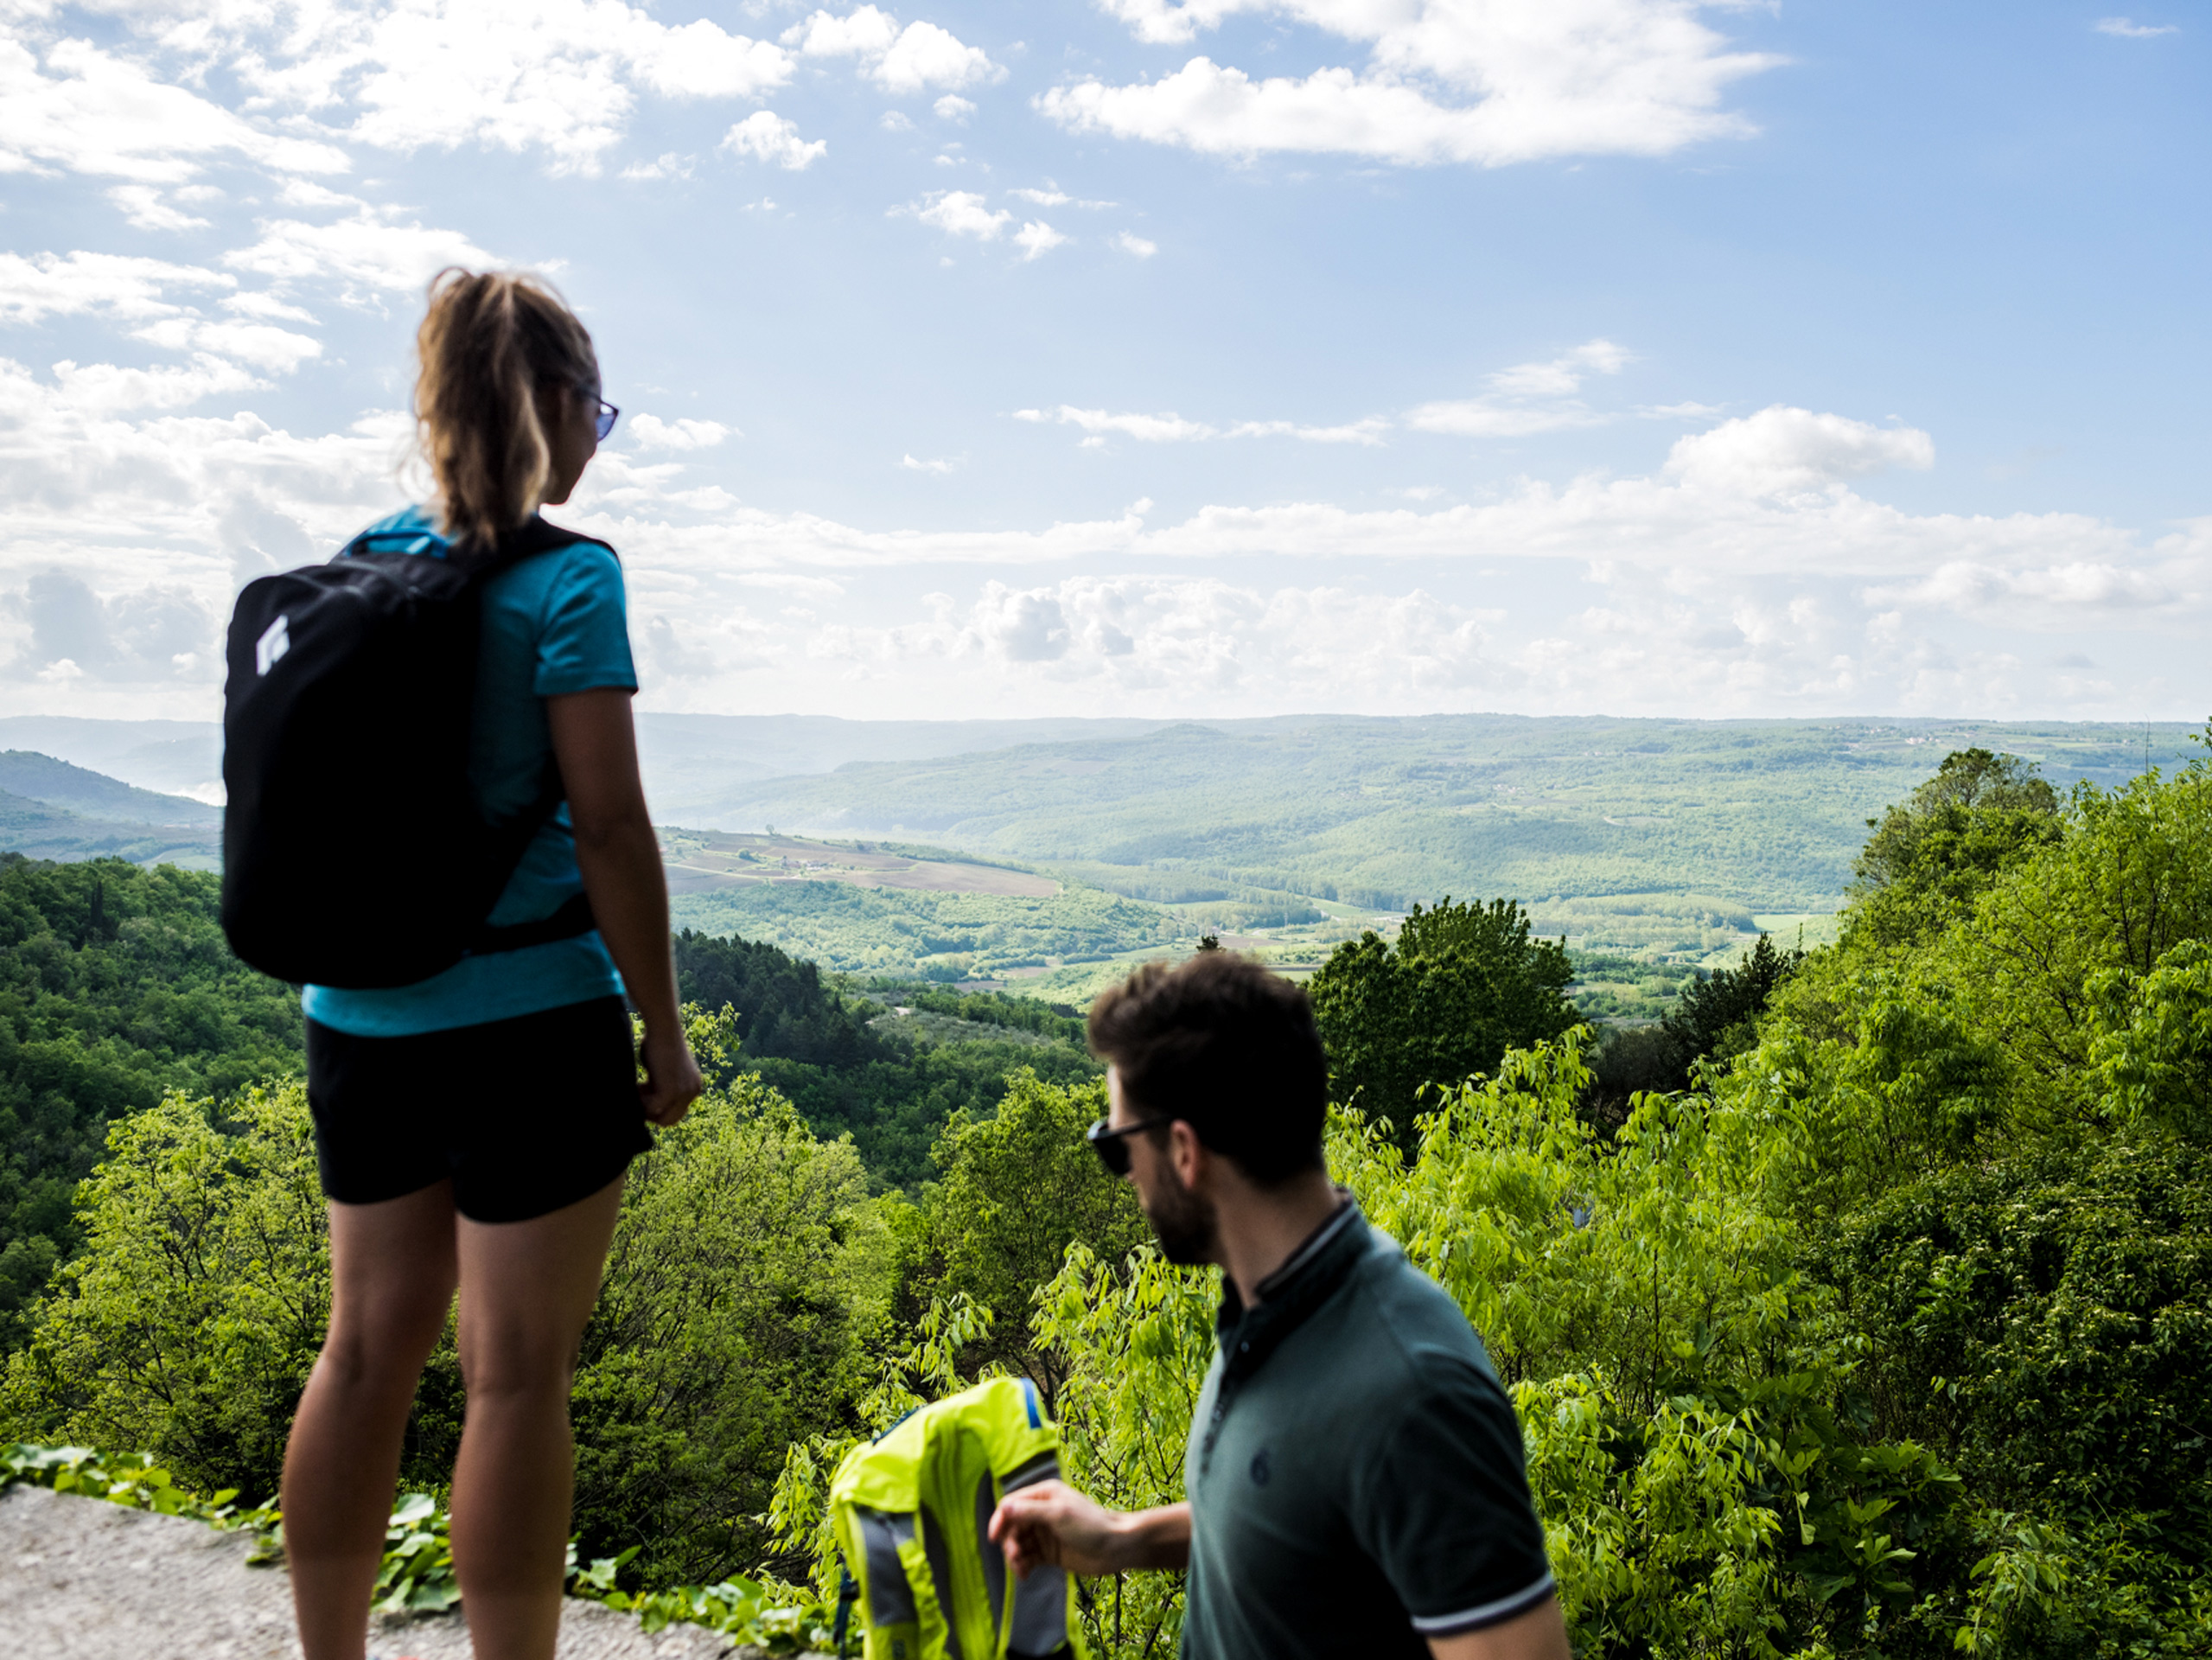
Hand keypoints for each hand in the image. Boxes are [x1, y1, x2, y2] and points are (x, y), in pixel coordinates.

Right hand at [638, 1024, 700, 1125]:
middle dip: (651, 1113)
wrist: (663, 1027)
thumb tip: (646, 1105)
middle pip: (670, 1120)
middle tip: (640, 1093)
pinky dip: (641, 1101)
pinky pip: (652, 1109)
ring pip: (661, 1118)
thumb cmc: (657, 1041)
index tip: (644, 1092)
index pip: (675, 1113)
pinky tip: (637, 1086)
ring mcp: (685, 1092)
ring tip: (638, 1087)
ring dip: (645, 1107)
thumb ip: (661, 1085)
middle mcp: (694, 1091)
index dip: (657, 1109)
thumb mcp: (664, 1069)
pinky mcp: (672, 1091)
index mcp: (693, 1086)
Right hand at [988, 1483, 1189, 1577]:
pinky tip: (1025, 1575)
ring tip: (1021, 1569)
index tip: (995, 1538)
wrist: (1116, 1547)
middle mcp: (1041, 1513)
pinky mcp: (1049, 1553)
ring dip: (1015, 1557)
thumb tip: (1004, 1508)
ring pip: (1019, 1544)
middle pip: (1013, 1527)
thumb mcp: (1059, 1515)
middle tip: (1015, 1557)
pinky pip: (1028, 1559)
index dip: (1000, 1520)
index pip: (1011, 1505)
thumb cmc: (1090, 1525)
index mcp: (1043, 1495)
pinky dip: (1023, 1566)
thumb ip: (1030, 1511)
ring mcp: (1045, 1534)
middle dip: (1010, 1542)